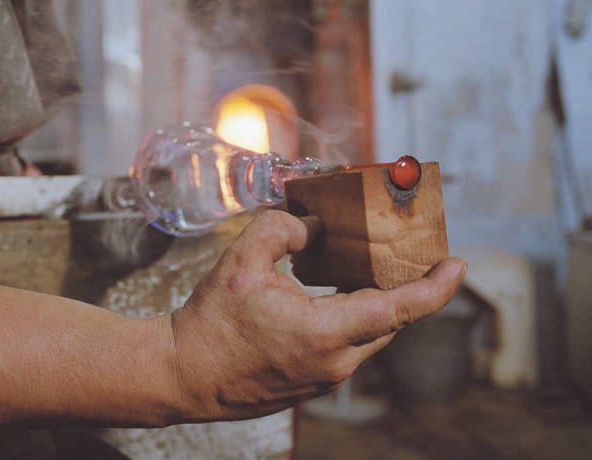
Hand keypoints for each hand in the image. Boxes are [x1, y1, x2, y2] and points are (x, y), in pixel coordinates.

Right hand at [171, 210, 466, 421]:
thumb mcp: (240, 262)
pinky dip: (355, 320)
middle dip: (406, 288)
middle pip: (389, 322)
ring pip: (370, 336)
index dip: (434, 288)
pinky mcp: (314, 384)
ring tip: (369, 270)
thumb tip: (312, 227)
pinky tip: (336, 297)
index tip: (458, 265)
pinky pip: (350, 348)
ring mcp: (325, 378)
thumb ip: (281, 229)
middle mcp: (334, 363)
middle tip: (409, 254)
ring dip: (377, 304)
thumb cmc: (211, 322)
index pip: (397, 311)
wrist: (185, 375)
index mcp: (323, 334)